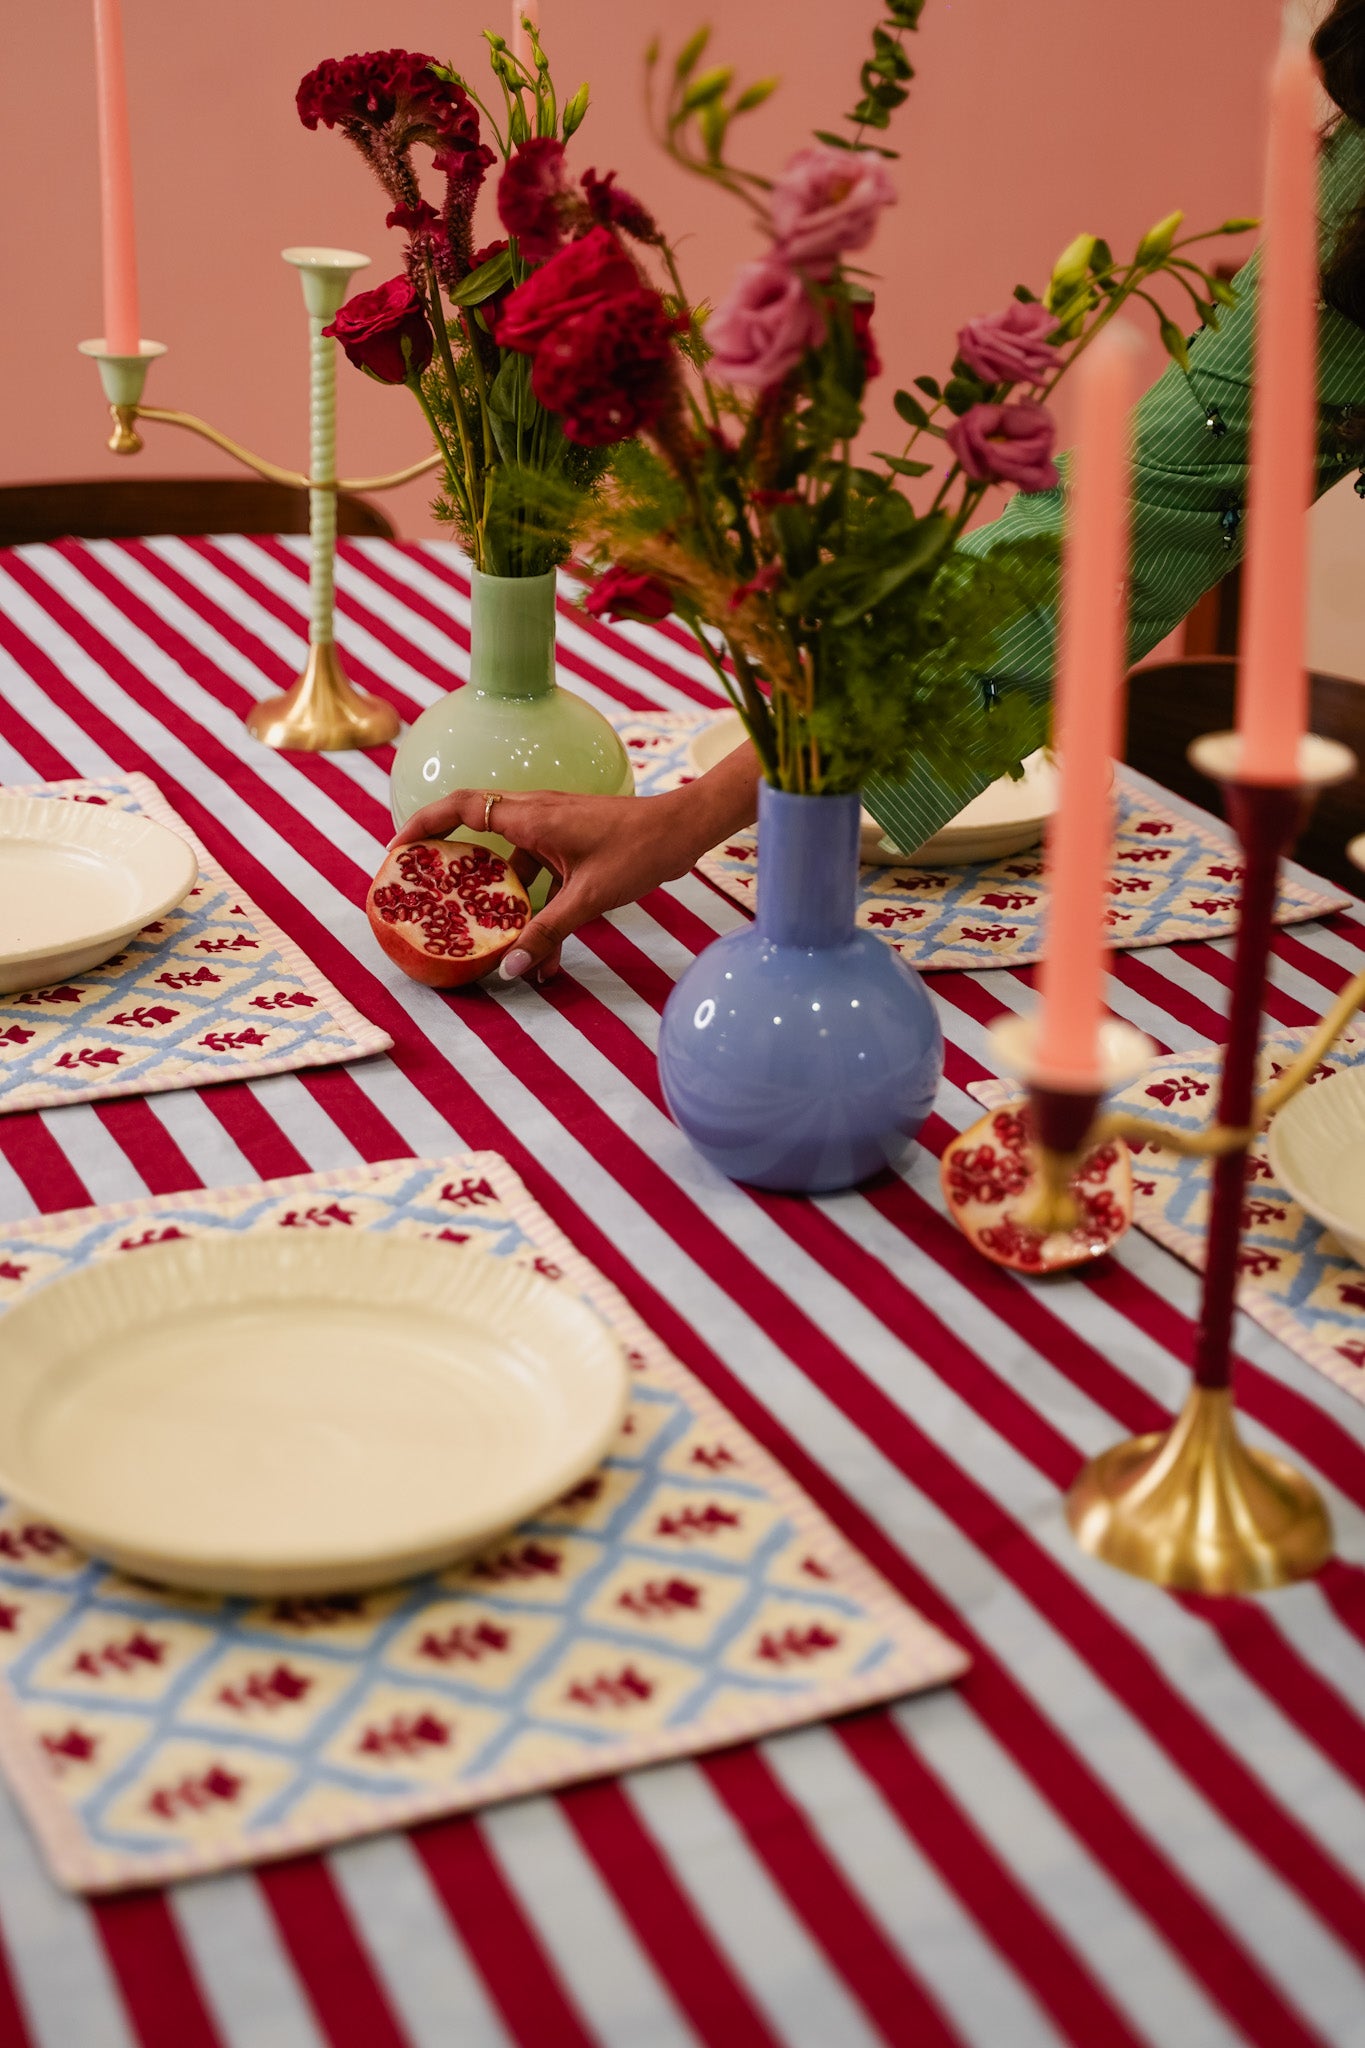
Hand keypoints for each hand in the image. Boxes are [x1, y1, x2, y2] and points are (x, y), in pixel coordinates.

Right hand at [389, 742, 760, 982]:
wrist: (684, 830)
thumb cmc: (639, 849)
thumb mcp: (588, 898)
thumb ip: (548, 932)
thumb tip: (512, 970)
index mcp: (530, 816)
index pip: (462, 808)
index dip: (424, 824)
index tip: (400, 850)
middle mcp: (535, 815)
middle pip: (477, 831)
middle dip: (451, 864)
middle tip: (427, 893)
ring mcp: (554, 828)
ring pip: (512, 862)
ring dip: (501, 899)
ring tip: (488, 941)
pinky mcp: (572, 843)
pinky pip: (540, 873)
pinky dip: (537, 907)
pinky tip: (546, 954)